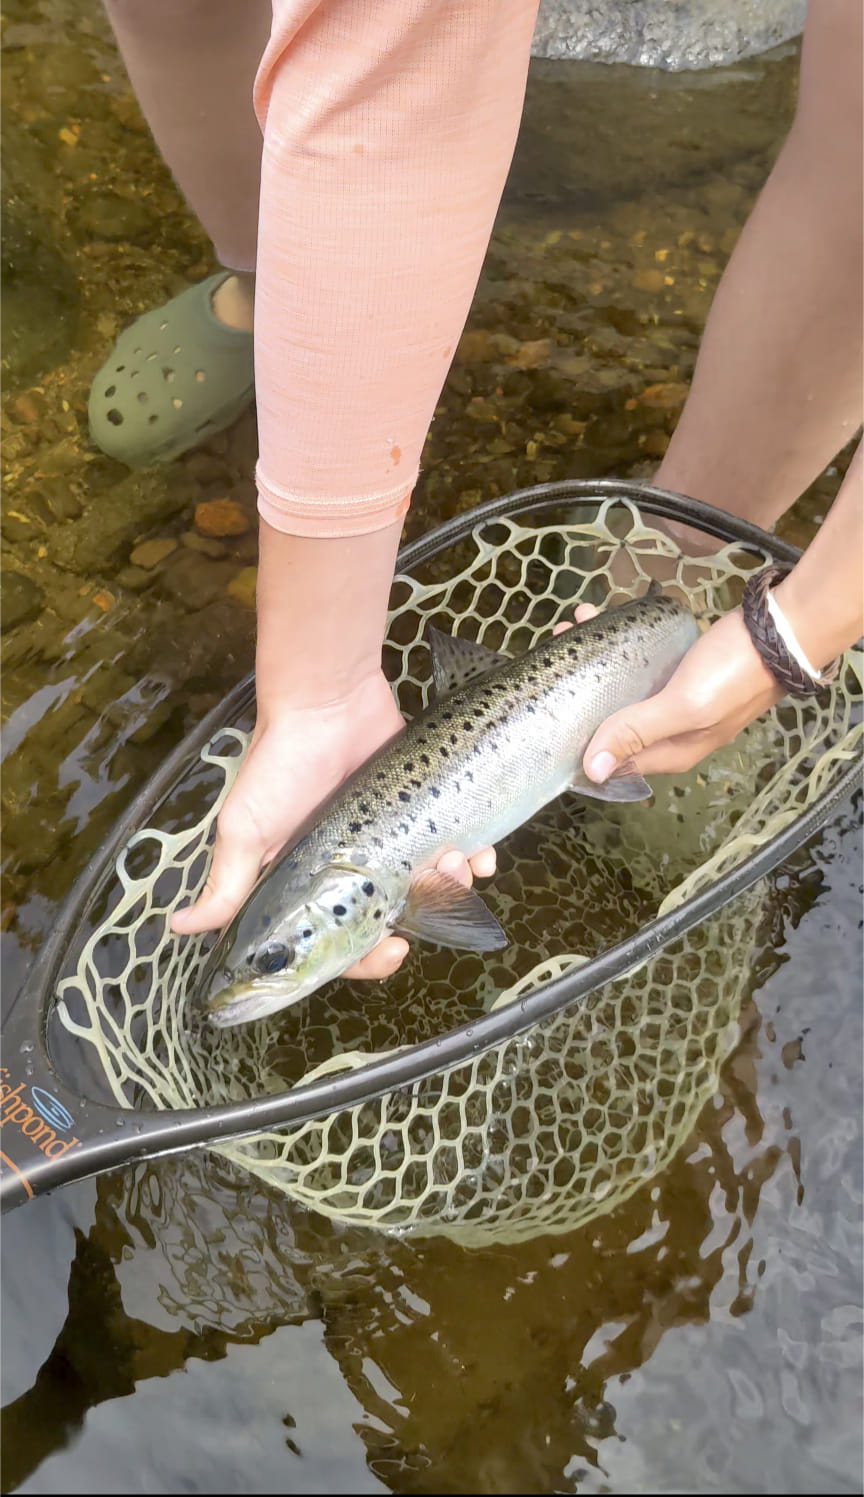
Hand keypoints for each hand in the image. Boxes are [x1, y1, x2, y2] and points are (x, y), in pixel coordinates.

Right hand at [170, 670, 495, 978]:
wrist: (327, 698)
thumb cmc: (281, 764)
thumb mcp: (245, 829)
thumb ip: (226, 885)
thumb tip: (180, 928)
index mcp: (312, 886)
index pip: (344, 945)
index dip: (369, 960)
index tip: (394, 949)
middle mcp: (355, 868)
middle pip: (398, 920)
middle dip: (424, 914)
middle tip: (435, 888)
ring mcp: (394, 838)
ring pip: (436, 888)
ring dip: (455, 884)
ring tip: (458, 858)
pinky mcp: (425, 807)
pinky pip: (460, 845)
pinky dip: (477, 856)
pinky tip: (481, 851)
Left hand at [566, 604, 781, 779]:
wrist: (785, 629)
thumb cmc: (734, 671)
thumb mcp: (683, 706)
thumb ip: (637, 732)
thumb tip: (593, 770)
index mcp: (673, 751)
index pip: (614, 763)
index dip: (580, 746)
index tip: (547, 716)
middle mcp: (672, 732)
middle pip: (614, 722)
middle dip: (581, 693)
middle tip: (555, 652)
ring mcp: (679, 700)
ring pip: (624, 687)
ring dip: (596, 660)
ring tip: (574, 626)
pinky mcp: (684, 670)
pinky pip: (641, 664)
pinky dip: (620, 644)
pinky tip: (604, 619)